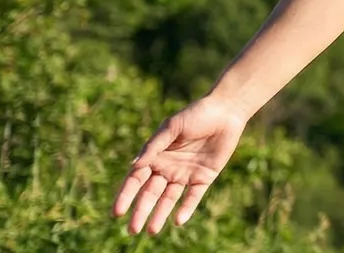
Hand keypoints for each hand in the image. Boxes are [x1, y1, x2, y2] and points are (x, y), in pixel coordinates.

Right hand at [112, 95, 249, 234]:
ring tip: (151, 231)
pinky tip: (178, 221)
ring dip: (160, 215)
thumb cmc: (195, 115)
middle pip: (150, 194)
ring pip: (169, 199)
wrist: (226, 111)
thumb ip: (154, 146)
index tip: (117, 212)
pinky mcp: (203, 177)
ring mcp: (185, 174)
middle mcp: (167, 168)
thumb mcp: (172, 127)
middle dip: (141, 211)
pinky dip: (186, 208)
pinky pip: (193, 196)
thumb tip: (134, 165)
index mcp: (155, 156)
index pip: (136, 180)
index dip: (126, 196)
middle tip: (132, 230)